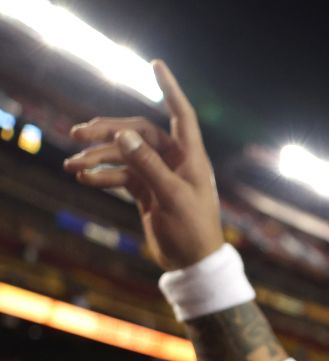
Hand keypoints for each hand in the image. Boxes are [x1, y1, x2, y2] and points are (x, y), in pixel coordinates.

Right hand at [63, 60, 222, 270]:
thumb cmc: (192, 230)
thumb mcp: (170, 197)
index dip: (170, 89)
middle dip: (109, 132)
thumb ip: (147, 165)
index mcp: (191, 157)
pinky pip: (121, 174)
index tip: (156, 65)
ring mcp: (160, 174)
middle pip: (139, 133)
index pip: (181, 115)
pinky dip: (103, 175)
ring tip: (72, 164)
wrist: (192, 263)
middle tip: (78, 134)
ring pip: (125, 153)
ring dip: (99, 156)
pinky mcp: (147, 190)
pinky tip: (84, 178)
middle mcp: (176, 161)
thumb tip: (123, 134)